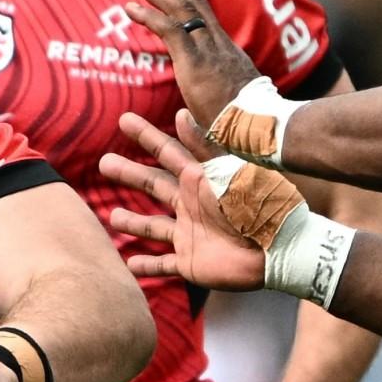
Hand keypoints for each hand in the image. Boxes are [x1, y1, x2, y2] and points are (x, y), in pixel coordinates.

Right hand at [99, 112, 272, 290]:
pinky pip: (164, 266)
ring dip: (133, 222)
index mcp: (199, 182)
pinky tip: (128, 266)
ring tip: (111, 217)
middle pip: (153, 186)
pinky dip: (147, 267)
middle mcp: (191, 206)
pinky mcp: (192, 264)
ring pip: (154, 227)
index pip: (168, 153)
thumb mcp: (229, 173)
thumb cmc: (257, 208)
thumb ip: (203, 148)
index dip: (146, 136)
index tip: (124, 120)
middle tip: (104, 162)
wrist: (278, 251)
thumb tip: (180, 115)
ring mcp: (190, 236)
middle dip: (129, 173)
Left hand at [120, 0, 265, 140]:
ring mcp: (209, 51)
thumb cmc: (247, 128)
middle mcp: (219, 44)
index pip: (203, 15)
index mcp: (227, 52)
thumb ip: (216, 98)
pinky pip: (171, 30)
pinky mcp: (196, 63)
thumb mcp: (231, 103)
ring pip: (181, 8)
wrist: (259, 131)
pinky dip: (149, 16)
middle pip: (191, 2)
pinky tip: (129, 9)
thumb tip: (194, 113)